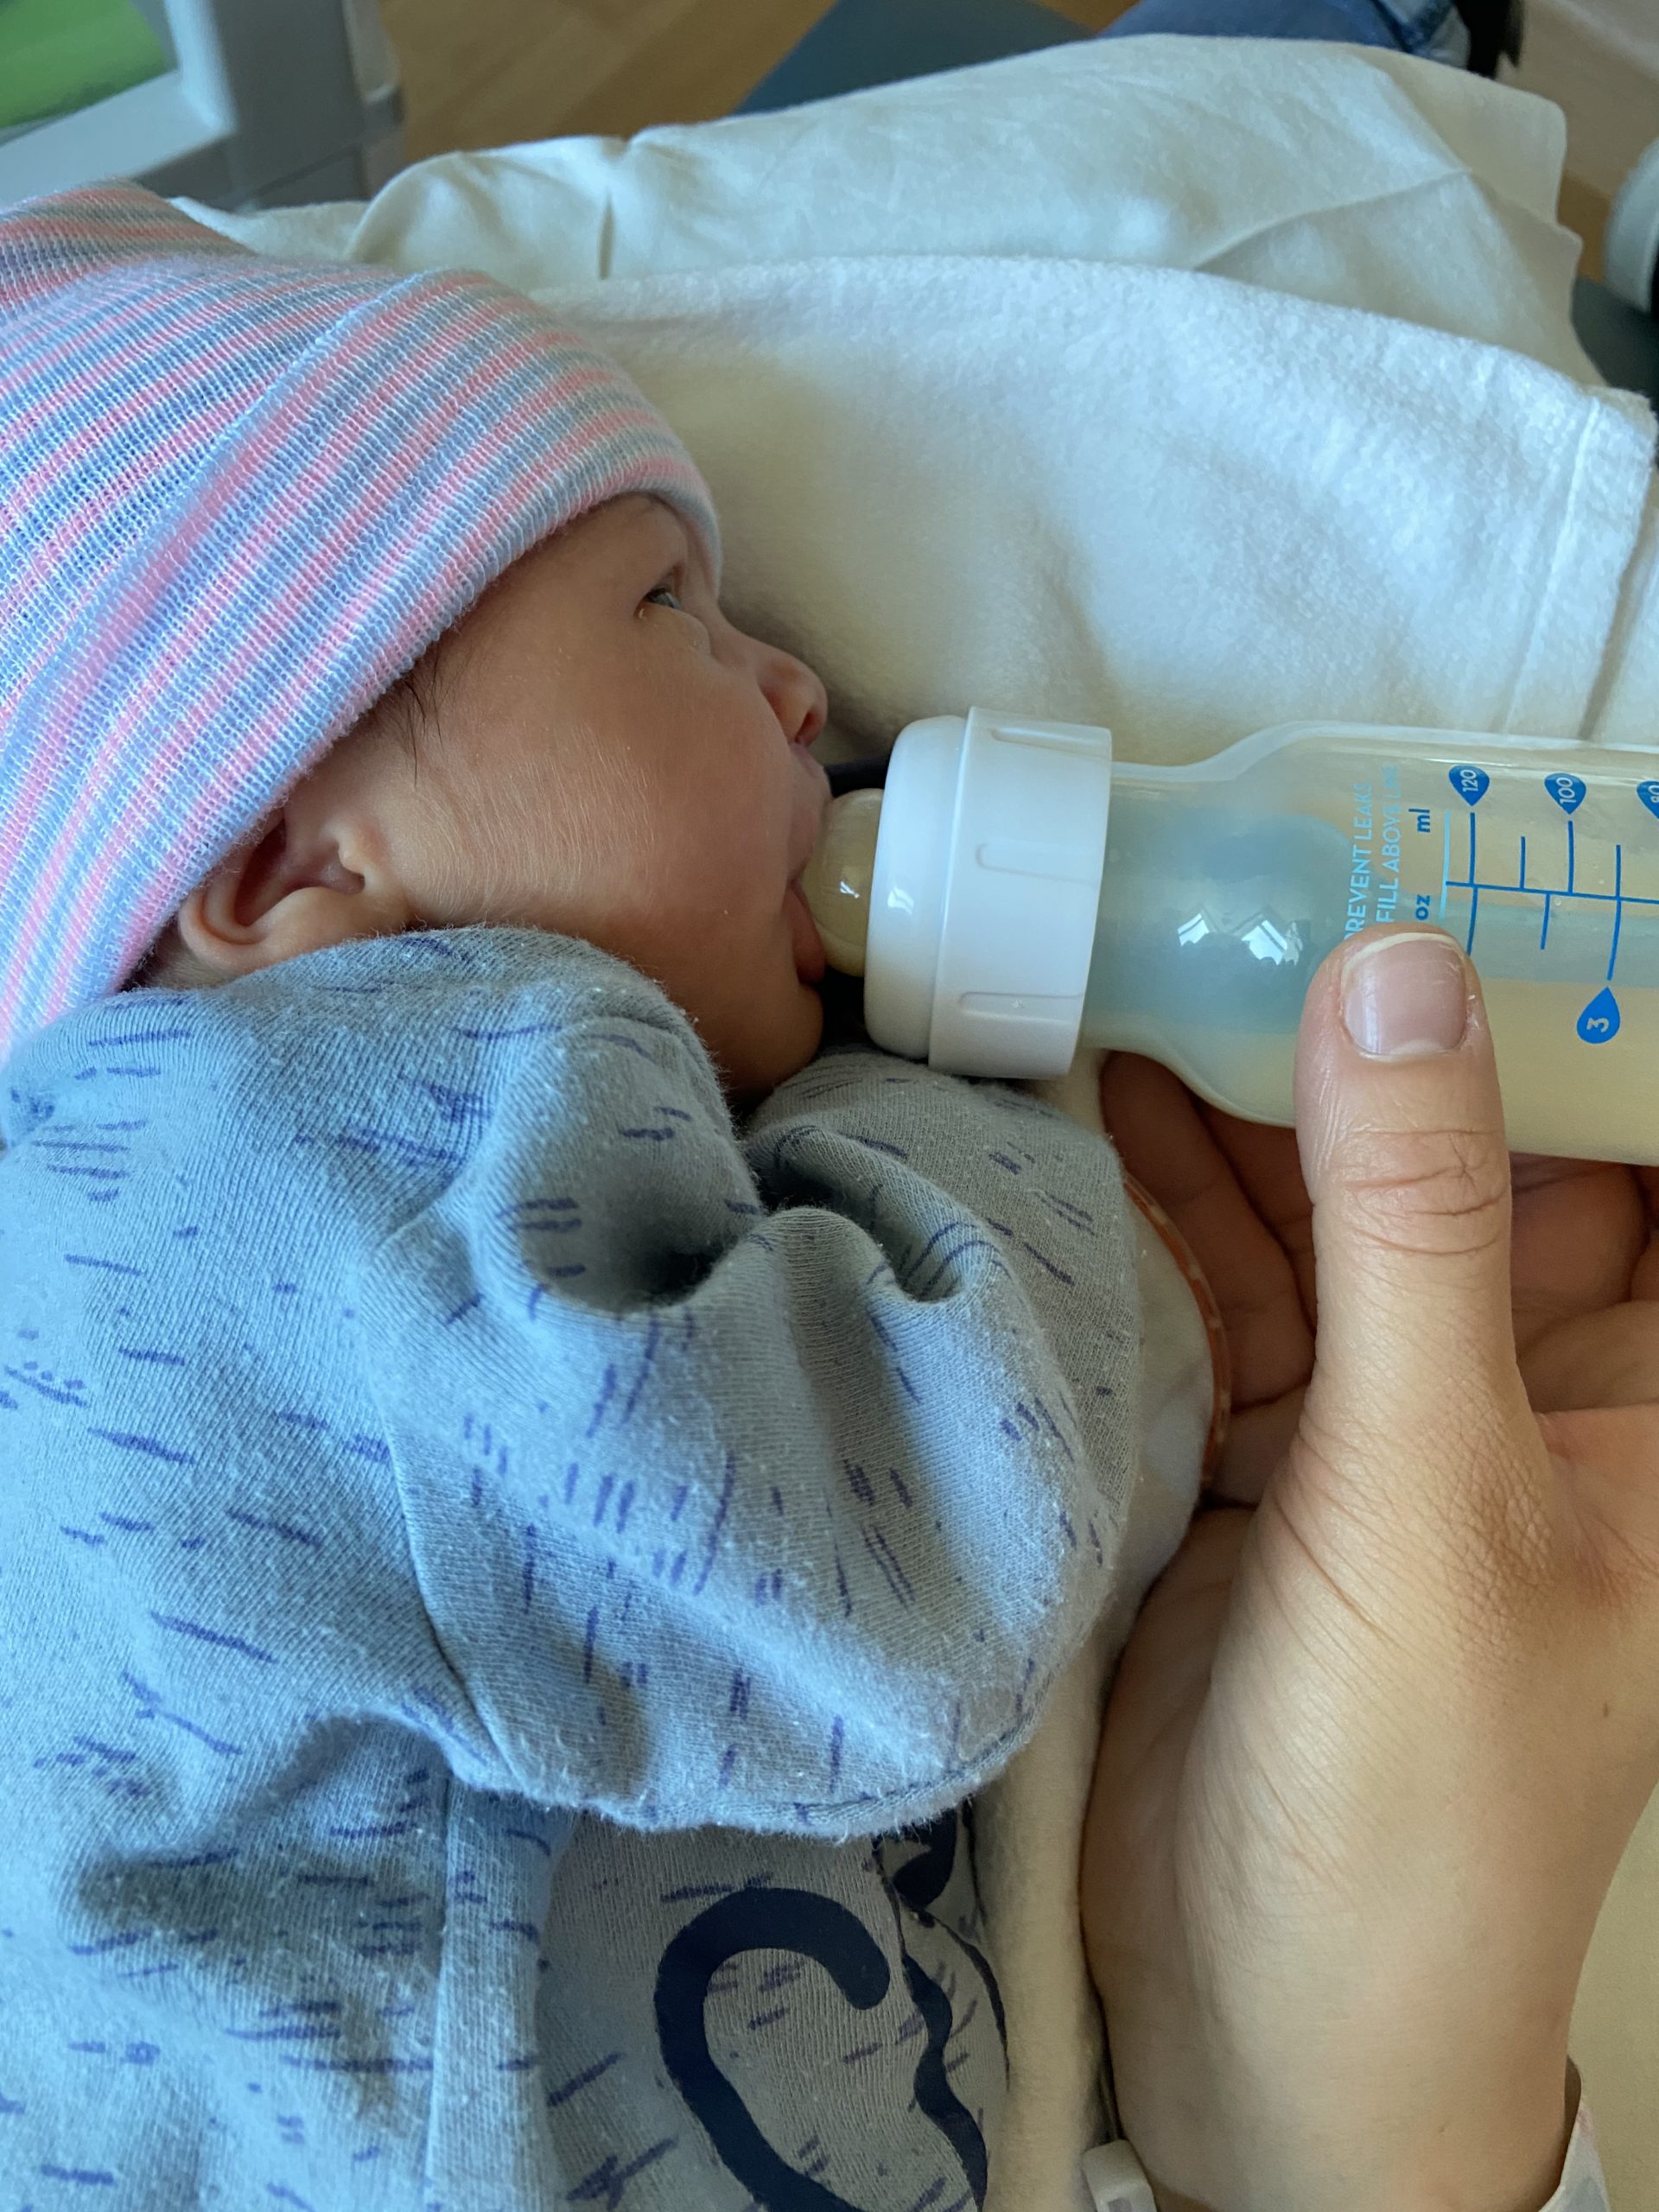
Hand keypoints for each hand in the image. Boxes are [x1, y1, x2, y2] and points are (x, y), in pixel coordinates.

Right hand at [1081, 925, 1658, 2211]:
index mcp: (1652, 1397)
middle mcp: (1526, 1381)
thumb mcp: (1434, 1497)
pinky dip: (1150, 1200)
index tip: (1473, 846)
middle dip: (1362, 1022)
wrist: (1252, 2033)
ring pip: (1318, 1205)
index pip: (1639, 1145)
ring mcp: (1378, 1411)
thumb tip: (1397, 969)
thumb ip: (1413, 1233)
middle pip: (1458, 1149)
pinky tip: (1085, 1094)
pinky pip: (1212, 1285)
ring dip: (1230, 1095)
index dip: (1574, 996)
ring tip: (1135, 951)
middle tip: (1250, 873)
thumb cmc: (1416, 1799)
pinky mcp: (1248, 1444)